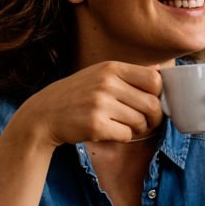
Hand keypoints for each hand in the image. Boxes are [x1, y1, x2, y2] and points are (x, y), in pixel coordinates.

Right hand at [15, 61, 163, 147]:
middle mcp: (107, 83)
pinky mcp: (95, 125)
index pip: (154, 79)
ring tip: (122, 125)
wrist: (44, 115)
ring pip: (140, 122)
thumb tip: (160, 70)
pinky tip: (110, 131)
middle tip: (145, 122)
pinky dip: (123, 137)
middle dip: (153, 117)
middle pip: (152, 104)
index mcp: (111, 68)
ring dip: (137, 129)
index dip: (158, 94)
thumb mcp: (99, 74)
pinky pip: (126, 135)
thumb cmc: (77, 95)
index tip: (151, 102)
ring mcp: (100, 104)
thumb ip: (129, 73)